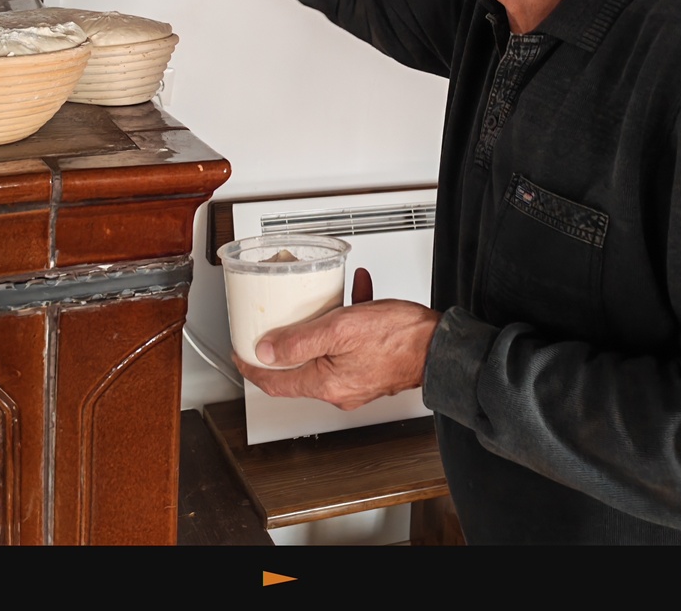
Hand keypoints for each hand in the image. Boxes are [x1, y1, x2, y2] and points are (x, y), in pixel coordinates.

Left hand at [233, 269, 441, 410]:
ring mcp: (356, 379)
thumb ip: (300, 341)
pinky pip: (350, 343)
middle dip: (283, 342)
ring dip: (320, 323)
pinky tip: (357, 292)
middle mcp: (339, 388)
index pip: (275, 382)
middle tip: (272, 322)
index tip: (239, 354)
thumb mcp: (341, 328)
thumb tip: (266, 351)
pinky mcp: (372, 367)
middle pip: (296, 368)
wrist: (442, 345)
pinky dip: (348, 319)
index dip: (252, 367)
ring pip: (324, 351)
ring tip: (321, 298)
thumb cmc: (400, 337)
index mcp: (326, 382)